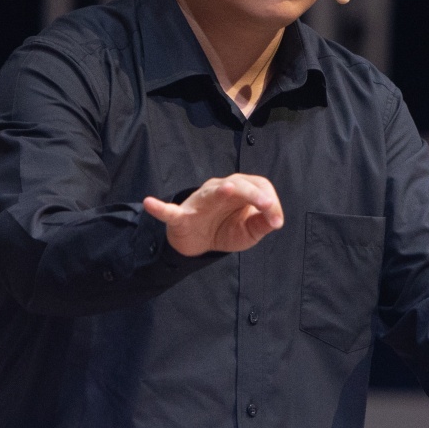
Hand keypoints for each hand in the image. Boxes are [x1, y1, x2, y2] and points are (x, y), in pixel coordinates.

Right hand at [143, 175, 284, 256]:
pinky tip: (151, 203)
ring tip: (230, 189)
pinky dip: (160, 208)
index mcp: (238, 190)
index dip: (270, 201)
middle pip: (239, 184)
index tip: (276, 220)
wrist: (196, 243)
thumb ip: (263, 224)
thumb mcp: (248, 232)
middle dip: (255, 194)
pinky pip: (169, 211)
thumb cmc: (224, 229)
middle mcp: (218, 189)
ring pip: (211, 192)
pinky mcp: (180, 216)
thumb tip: (277, 220)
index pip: (259, 185)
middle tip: (267, 206)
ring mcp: (198, 201)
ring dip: (221, 191)